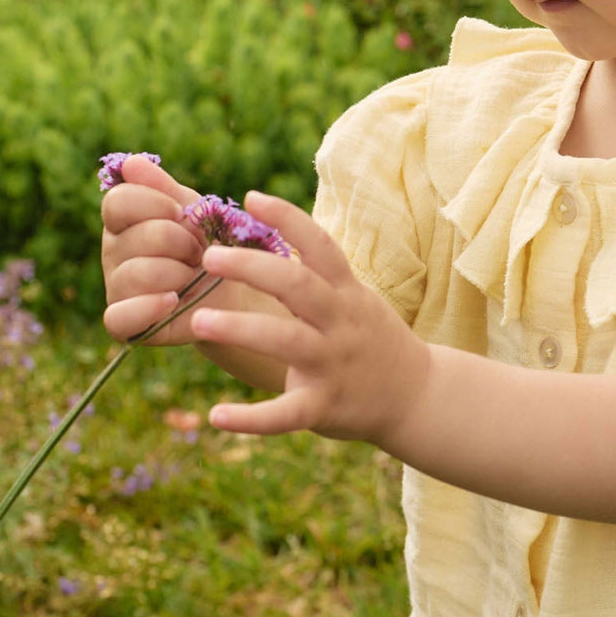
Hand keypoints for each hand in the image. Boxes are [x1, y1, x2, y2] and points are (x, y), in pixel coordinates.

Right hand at [101, 155, 207, 343]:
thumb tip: (130, 163)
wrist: (240, 290)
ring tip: (192, 278)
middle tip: (197, 252)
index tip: (183, 214)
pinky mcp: (127, 324)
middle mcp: (113, 252)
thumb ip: (163, 187)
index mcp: (124, 220)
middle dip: (180, 242)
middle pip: (137, 237)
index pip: (118, 202)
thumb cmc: (215, 243)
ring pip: (135, 274)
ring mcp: (117, 288)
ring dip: (177, 274)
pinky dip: (147, 307)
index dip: (156, 205)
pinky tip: (173, 300)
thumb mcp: (195, 209)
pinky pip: (118, 318)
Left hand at [188, 192, 429, 444]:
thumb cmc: (371, 339)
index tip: (251, 198)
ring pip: (286, 341)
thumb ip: (316, 275)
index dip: (288, 218)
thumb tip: (267, 235)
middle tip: (209, 259)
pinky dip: (250, 419)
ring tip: (199, 322)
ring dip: (240, 329)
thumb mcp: (354, 298)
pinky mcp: (325, 406)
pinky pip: (286, 413)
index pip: (320, 245)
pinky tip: (216, 416)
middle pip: (297, 285)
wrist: (417, 396)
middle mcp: (340, 322)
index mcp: (346, 292)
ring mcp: (333, 364)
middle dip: (252, 267)